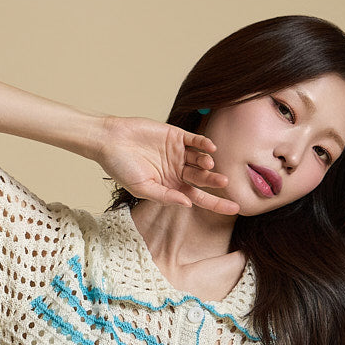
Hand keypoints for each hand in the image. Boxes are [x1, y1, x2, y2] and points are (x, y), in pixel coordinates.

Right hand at [95, 114, 239, 214]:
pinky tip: (210, 148)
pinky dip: (203, 143)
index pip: (199, 198)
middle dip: (214, 182)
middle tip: (224, 183)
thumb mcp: (143, 188)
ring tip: (208, 166)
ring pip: (200, 160)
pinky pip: (194, 140)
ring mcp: (177, 153)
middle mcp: (177, 171)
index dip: (217, 203)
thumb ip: (165, 196)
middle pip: (202, 180)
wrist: (110, 141)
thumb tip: (188, 204)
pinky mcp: (175, 135)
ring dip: (207, 164)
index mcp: (171, 187)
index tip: (234, 208)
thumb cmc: (121, 168)